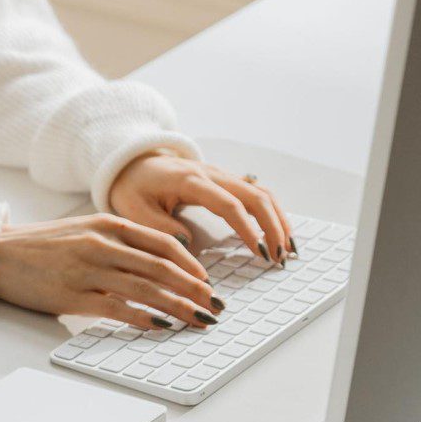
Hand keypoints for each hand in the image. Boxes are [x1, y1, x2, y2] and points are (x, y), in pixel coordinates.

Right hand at [0, 214, 226, 329]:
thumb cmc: (43, 246)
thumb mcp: (84, 231)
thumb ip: (118, 242)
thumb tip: (158, 264)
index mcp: (108, 225)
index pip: (163, 244)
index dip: (192, 266)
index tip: (208, 283)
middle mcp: (102, 245)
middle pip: (162, 268)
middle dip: (195, 290)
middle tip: (216, 307)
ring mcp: (88, 270)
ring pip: (147, 289)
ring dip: (179, 307)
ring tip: (198, 320)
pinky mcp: (73, 295)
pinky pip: (118, 308)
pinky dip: (144, 318)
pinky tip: (161, 327)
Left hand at [109, 151, 294, 263]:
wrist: (133, 163)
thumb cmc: (132, 188)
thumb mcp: (133, 210)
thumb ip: (159, 227)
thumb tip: (189, 245)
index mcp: (190, 180)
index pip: (228, 204)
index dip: (246, 228)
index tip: (259, 251)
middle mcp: (212, 174)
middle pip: (254, 196)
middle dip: (272, 227)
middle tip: (279, 258)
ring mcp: (222, 176)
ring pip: (261, 193)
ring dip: (279, 220)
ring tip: (287, 250)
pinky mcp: (226, 182)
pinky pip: (256, 194)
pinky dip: (273, 214)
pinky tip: (280, 235)